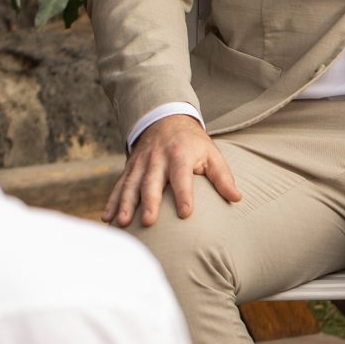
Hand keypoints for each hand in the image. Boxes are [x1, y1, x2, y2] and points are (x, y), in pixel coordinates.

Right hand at [107, 114, 240, 227]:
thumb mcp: (211, 154)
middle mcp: (157, 159)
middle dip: (149, 202)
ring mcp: (140, 164)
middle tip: (149, 222)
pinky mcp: (129, 168)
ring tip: (122, 223)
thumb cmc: (193, 144)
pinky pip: (119, 186)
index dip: (184, 195)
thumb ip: (222, 176)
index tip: (185, 214)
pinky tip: (107, 219)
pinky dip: (112, 202)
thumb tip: (237, 198)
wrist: (166, 120)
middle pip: (152, 182)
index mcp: (180, 155)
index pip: (182, 177)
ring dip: (125, 204)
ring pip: (131, 185)